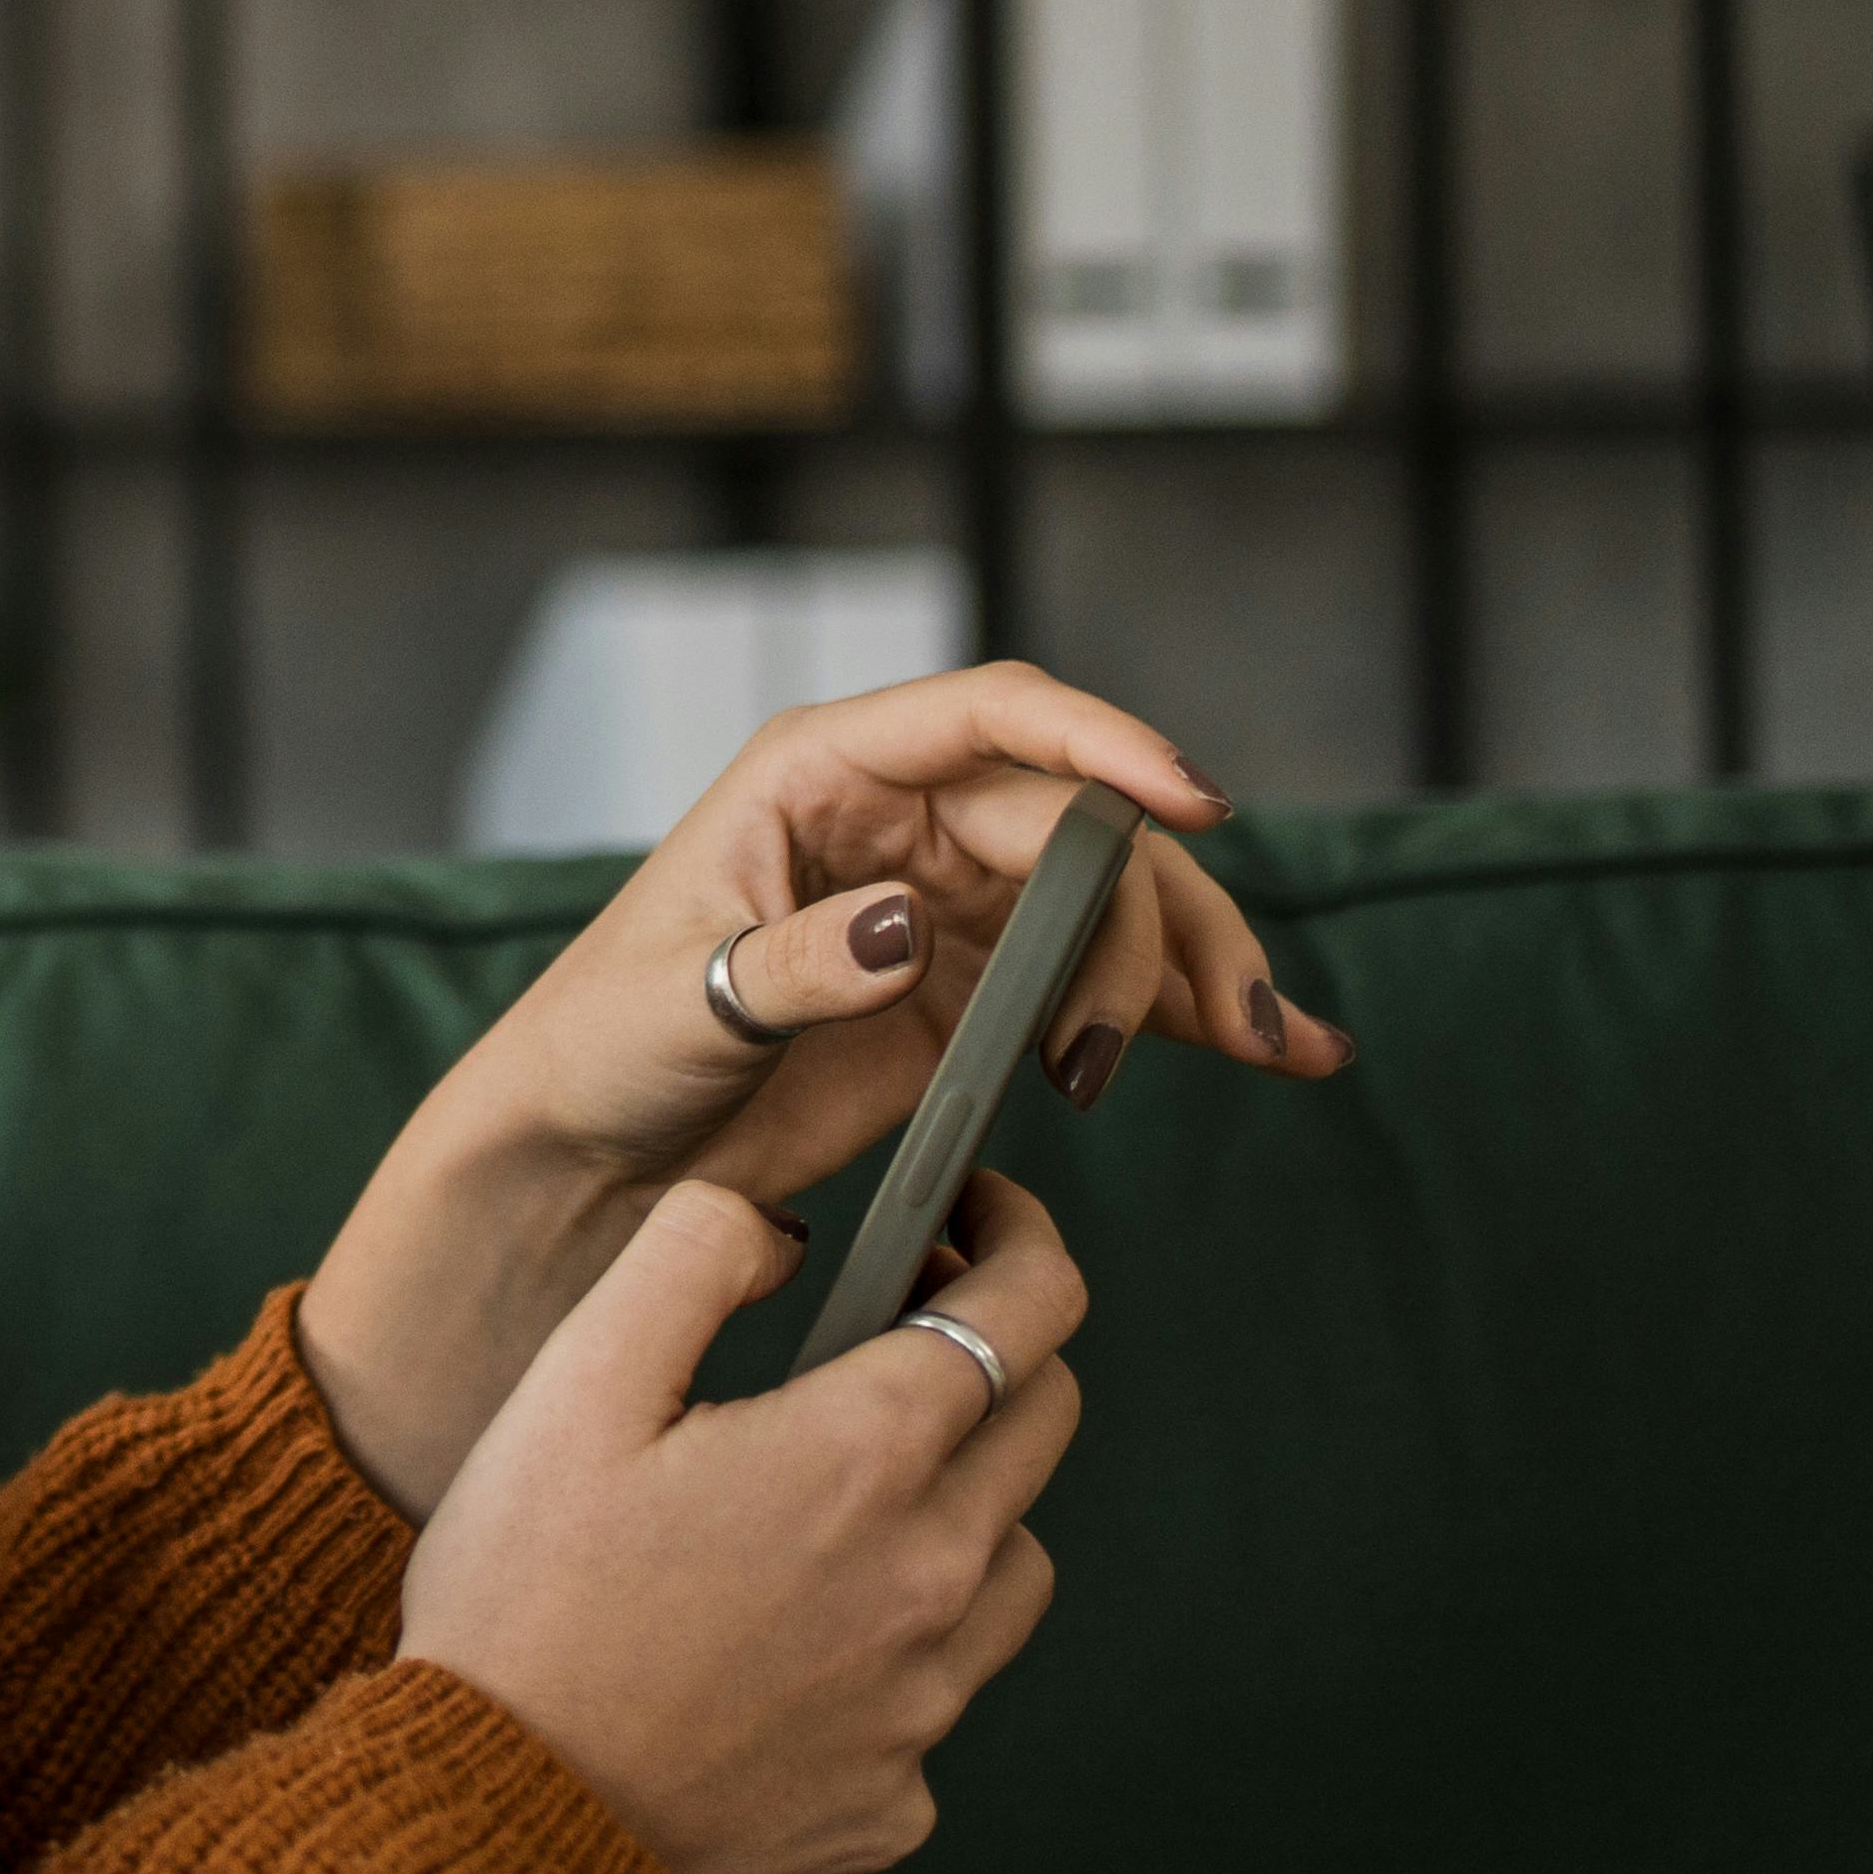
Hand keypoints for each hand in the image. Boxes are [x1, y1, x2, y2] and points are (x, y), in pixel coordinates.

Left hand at [295, 661, 1330, 1514]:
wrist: (592, 1158)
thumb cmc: (602, 1049)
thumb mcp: (676, 1004)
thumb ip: (789, 966)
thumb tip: (901, 926)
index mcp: (820, 774)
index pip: (988, 716)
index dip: (1099, 741)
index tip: (1190, 802)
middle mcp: (900, 820)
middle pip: (1077, 825)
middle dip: (1150, 913)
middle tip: (1159, 1031)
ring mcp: (947, 903)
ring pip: (1113, 903)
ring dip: (1198, 965)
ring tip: (1271, 1044)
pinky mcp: (975, 993)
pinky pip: (1101, 981)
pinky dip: (1187, 1011)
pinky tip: (1280, 1049)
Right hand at [395, 1174, 1083, 1873]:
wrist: (501, 1824)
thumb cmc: (522, 1599)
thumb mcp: (574, 1380)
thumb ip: (692, 1254)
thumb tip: (786, 1231)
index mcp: (861, 1455)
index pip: (1029, 1311)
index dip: (1020, 1238)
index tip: (977, 1213)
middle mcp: (928, 1576)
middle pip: (1046, 1421)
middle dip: (998, 1346)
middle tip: (899, 1325)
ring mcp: (924, 1701)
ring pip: (1014, 1560)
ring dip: (965, 1499)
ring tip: (848, 1492)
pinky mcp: (897, 1800)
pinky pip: (941, 1692)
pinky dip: (899, 1643)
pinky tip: (796, 1637)